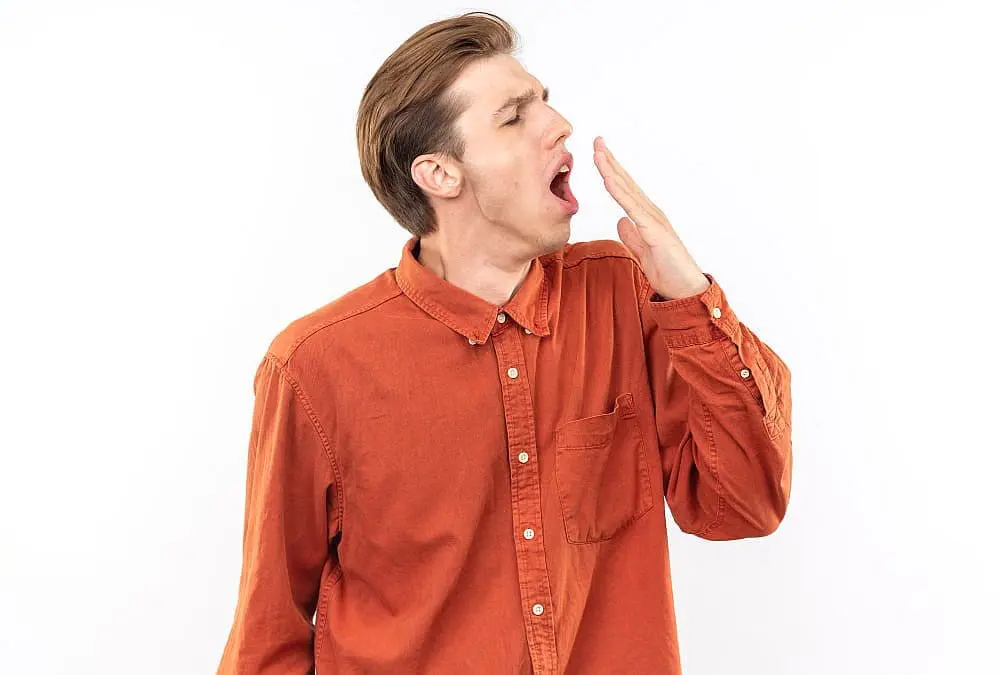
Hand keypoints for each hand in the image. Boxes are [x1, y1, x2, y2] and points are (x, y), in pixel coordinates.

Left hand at [593, 136, 709, 299]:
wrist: (686, 290)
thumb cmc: (668, 272)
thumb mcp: (642, 252)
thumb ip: (632, 236)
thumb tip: (620, 221)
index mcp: (646, 217)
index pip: (625, 189)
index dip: (611, 170)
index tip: (598, 153)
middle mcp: (651, 212)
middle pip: (626, 182)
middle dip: (610, 161)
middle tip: (597, 140)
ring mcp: (654, 219)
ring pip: (628, 190)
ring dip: (612, 170)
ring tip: (599, 152)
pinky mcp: (654, 231)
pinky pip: (633, 208)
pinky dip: (620, 192)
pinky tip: (608, 180)